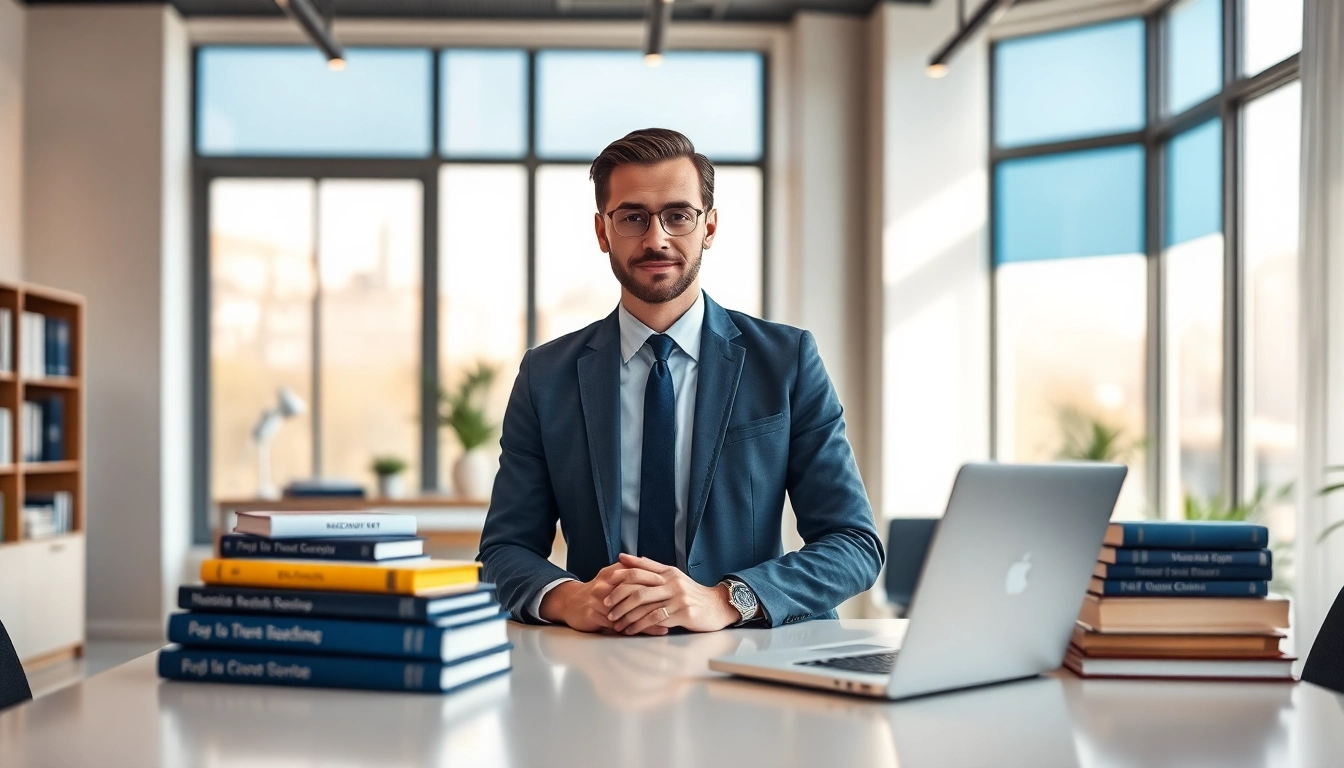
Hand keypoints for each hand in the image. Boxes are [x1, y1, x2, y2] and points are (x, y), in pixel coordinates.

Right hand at [538, 561, 671, 632]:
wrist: (570, 603)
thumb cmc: (597, 593)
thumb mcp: (611, 578)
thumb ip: (630, 574)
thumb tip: (655, 569)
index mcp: (612, 573)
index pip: (638, 576)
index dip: (656, 583)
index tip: (673, 590)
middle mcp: (605, 584)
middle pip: (634, 593)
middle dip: (655, 601)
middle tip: (674, 608)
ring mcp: (598, 599)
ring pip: (628, 610)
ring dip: (648, 619)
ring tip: (666, 625)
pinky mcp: (593, 614)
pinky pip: (617, 624)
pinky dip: (633, 629)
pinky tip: (644, 634)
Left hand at [602, 553, 739, 634]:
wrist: (717, 606)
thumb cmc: (691, 593)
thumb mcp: (672, 576)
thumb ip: (649, 567)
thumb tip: (625, 558)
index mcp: (668, 572)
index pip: (639, 571)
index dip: (620, 577)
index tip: (605, 584)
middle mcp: (672, 583)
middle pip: (638, 589)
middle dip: (619, 599)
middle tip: (606, 607)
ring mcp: (678, 598)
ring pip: (645, 606)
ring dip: (627, 616)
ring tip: (615, 623)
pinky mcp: (683, 613)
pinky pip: (656, 620)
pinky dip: (640, 626)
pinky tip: (631, 630)